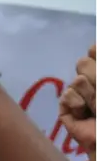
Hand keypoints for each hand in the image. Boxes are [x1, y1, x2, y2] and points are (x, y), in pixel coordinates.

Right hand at [58, 44, 95, 160]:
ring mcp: (79, 95)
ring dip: (90, 95)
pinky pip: (66, 94)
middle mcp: (93, 81)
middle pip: (83, 62)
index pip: (94, 50)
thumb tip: (93, 47)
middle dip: (95, 77)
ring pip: (77, 79)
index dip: (96, 53)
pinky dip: (77, 103)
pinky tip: (84, 113)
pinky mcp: (66, 108)